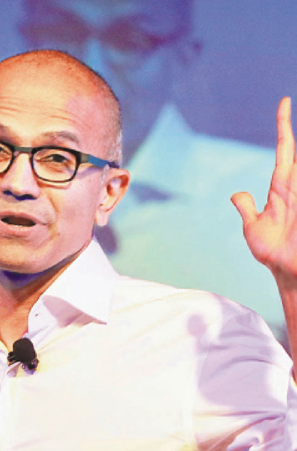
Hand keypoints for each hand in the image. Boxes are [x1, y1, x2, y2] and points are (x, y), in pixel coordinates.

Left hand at [232, 97, 296, 283]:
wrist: (286, 272)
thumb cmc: (272, 252)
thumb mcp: (253, 227)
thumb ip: (246, 208)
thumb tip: (236, 193)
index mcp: (282, 188)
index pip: (285, 150)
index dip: (284, 127)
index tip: (283, 103)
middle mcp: (296, 187)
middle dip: (291, 129)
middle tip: (285, 101)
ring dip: (296, 149)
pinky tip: (293, 168)